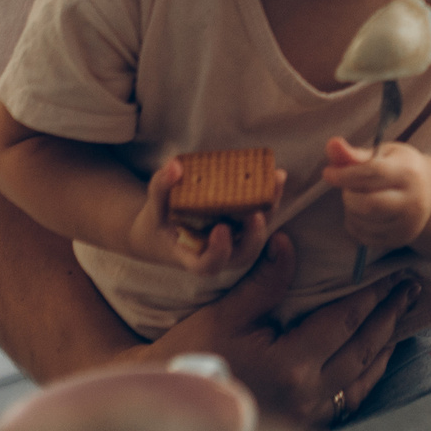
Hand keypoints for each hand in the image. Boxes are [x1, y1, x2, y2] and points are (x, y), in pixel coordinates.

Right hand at [126, 234, 420, 429]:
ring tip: (401, 316)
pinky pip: (349, 399)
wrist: (172, 405)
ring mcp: (309, 415)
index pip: (347, 321)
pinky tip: (375, 359)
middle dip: (389, 315)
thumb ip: (265, 281)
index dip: (373, 294)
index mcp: (292, 365)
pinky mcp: (304, 426)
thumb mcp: (225, 313)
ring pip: (362, 376)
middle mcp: (309, 394)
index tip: (394, 272)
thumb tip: (289, 242)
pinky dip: (367, 375)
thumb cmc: (191, 355)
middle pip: (364, 348)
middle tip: (411, 287)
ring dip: (385, 344)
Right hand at [129, 156, 281, 275]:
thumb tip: (175, 165)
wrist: (166, 231)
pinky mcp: (245, 225)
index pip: (208, 265)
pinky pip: (261, 214)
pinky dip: (270, 196)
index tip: (220, 229)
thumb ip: (161, 188)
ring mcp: (235, 241)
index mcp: (193, 257)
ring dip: (270, 208)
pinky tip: (276, 175)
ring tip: (276, 180)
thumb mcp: (153, 209)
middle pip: (244, 253)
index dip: (218, 251)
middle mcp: (220, 254)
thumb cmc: (159, 223)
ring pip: (259, 233)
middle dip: (254, 234)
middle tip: (257, 213)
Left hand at [322, 137, 430, 254]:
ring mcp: (408, 223)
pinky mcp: (399, 239)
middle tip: (348, 187)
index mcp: (409, 172)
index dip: (346, 174)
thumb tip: (331, 144)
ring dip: (350, 209)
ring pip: (363, 221)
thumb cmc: (400, 167)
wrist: (429, 193)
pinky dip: (354, 223)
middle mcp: (414, 201)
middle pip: (369, 204)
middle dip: (349, 195)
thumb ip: (355, 154)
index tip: (328, 173)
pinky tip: (363, 213)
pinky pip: (363, 236)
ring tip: (359, 197)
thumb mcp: (383, 154)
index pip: (374, 173)